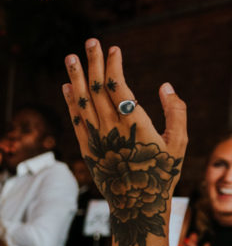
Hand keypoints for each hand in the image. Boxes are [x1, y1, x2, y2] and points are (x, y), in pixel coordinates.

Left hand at [61, 40, 186, 245]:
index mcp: (134, 124)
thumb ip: (176, 112)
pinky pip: (75, 120)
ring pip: (82, 102)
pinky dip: (69, 102)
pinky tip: (66, 86)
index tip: (114, 49)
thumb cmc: (162, 172)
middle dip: (93, 63)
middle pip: (97, 89)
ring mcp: (95, 138)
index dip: (113, 67)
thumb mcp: (179, 142)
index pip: (118, 88)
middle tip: (90, 41)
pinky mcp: (85, 148)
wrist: (136, 204)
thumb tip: (166, 87)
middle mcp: (111, 129)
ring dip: (75, 77)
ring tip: (71, 57)